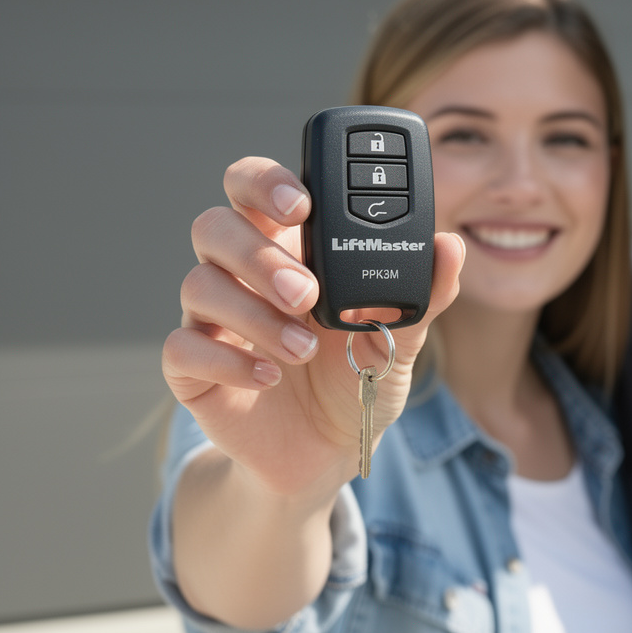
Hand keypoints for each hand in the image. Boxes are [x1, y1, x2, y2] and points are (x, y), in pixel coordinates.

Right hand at [162, 157, 463, 499]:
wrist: (331, 451)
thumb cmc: (360, 375)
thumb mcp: (402, 338)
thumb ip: (424, 293)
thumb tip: (450, 246)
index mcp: (291, 247)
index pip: (255, 187)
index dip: (265, 181)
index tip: (300, 205)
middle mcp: (244, 274)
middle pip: (214, 226)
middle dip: (257, 253)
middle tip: (305, 293)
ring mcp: (214, 319)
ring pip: (198, 284)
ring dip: (253, 314)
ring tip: (303, 349)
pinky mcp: (193, 368)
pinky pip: (181, 347)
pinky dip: (228, 361)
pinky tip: (269, 376)